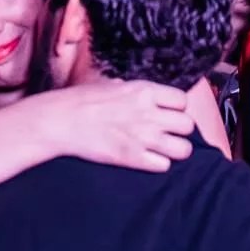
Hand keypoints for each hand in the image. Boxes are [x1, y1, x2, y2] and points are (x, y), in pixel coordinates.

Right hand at [34, 78, 194, 171]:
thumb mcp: (111, 84)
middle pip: (188, 125)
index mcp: (144, 91)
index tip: (167, 112)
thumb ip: (132, 90)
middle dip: (179, 130)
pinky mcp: (133, 158)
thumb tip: (140, 94)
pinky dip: (158, 164)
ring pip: (184, 149)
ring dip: (175, 150)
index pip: (182, 100)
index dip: (177, 108)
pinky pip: (164, 166)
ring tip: (164, 149)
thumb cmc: (81, 100)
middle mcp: (149, 113)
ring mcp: (143, 137)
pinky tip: (147, 159)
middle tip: (167, 132)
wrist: (61, 120)